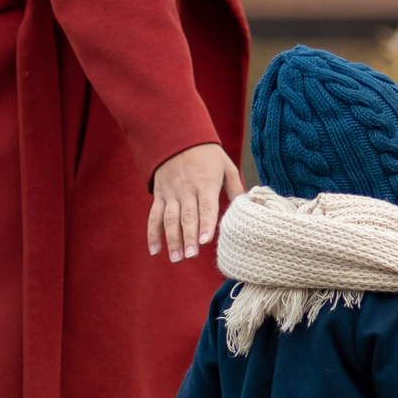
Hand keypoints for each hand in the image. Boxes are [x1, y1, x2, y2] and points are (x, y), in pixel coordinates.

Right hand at [148, 143, 243, 261]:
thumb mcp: (226, 166)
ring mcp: (171, 193)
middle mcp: (186, 189)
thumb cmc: (208, 156)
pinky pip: (154, 216)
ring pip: (169, 219)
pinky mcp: (160, 195)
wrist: (178, 138)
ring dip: (172, 240)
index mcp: (205, 183)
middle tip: (191, 256)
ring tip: (177, 258)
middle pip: (187, 216)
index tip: (206, 241)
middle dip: (189, 237)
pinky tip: (155, 251)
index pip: (206, 207)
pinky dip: (152, 234)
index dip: (206, 224)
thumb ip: (235, 187)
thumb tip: (246, 207)